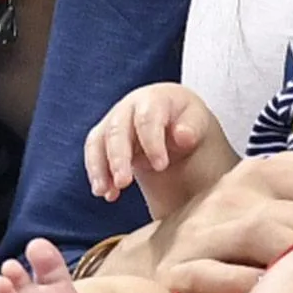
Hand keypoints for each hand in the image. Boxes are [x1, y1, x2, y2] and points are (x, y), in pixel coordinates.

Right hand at [85, 82, 223, 198]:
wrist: (176, 126)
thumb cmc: (188, 122)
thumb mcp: (198, 123)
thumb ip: (192, 128)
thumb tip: (183, 136)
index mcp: (156, 98)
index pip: (147, 117)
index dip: (152, 142)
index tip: (161, 166)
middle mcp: (130, 106)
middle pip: (117, 129)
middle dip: (118, 157)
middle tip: (124, 182)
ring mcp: (114, 121)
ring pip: (98, 141)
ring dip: (99, 168)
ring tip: (106, 192)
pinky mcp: (104, 139)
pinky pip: (94, 155)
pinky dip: (97, 175)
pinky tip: (107, 193)